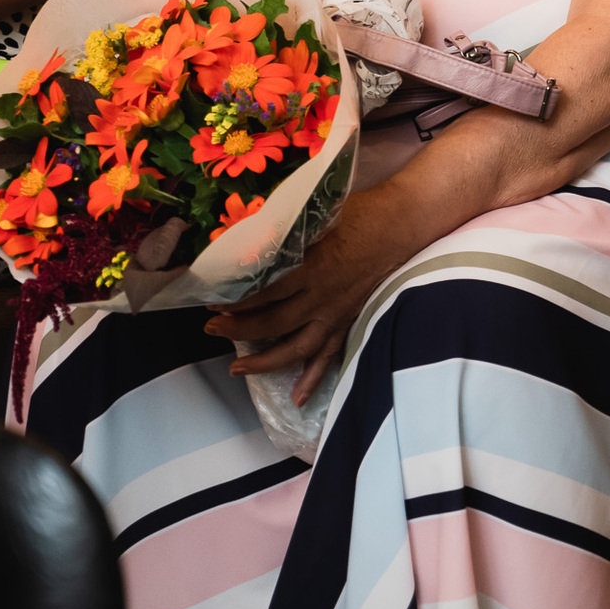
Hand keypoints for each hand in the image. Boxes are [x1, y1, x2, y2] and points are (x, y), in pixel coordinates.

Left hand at [205, 188, 415, 406]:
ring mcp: (336, 314)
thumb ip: (283, 232)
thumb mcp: (314, 214)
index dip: (235, 302)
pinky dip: (313, 378)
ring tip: (236, 369)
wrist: (398, 225)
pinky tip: (296, 397)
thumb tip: (249, 239)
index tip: (212, 303)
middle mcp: (321, 297)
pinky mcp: (348, 321)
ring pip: (295, 348)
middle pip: (273, 323)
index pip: (263, 293)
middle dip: (237, 330)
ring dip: (263, 362)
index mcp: (310, 268)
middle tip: (211, 329)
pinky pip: (329, 356)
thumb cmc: (356, 212)